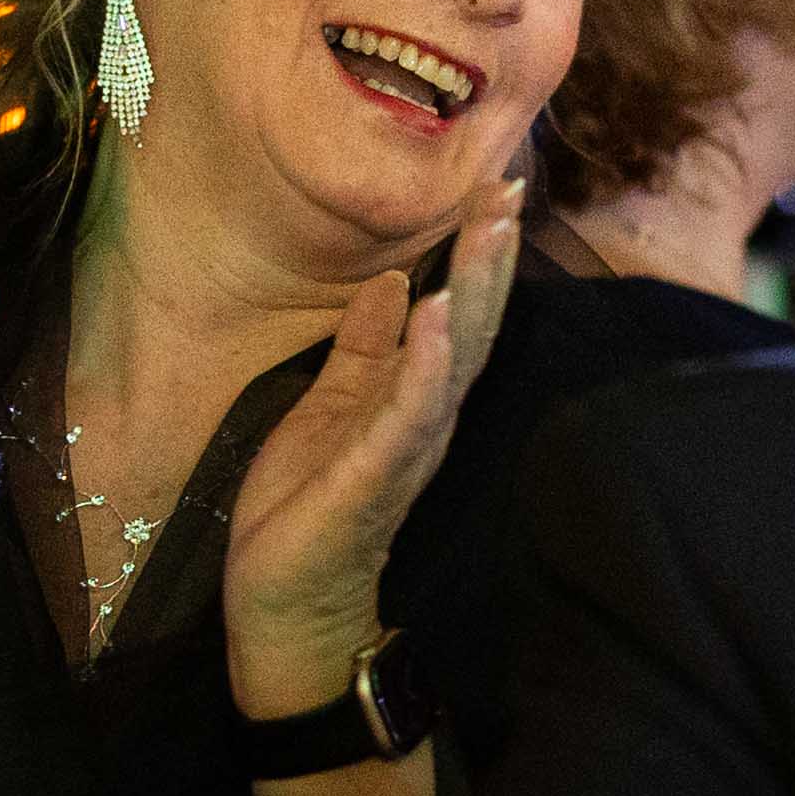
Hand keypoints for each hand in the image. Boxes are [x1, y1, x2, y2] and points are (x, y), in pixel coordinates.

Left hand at [224, 177, 520, 717]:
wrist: (286, 613)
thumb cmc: (307, 513)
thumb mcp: (331, 409)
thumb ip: (364, 349)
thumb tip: (393, 282)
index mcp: (413, 398)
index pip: (457, 312)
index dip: (477, 250)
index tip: (495, 182)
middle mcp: (425, 419)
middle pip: (469, 325)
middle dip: (489, 255)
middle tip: (508, 187)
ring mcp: (404, 450)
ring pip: (451, 361)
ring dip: (471, 294)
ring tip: (487, 232)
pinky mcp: (370, 480)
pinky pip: (404, 416)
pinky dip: (423, 366)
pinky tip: (433, 317)